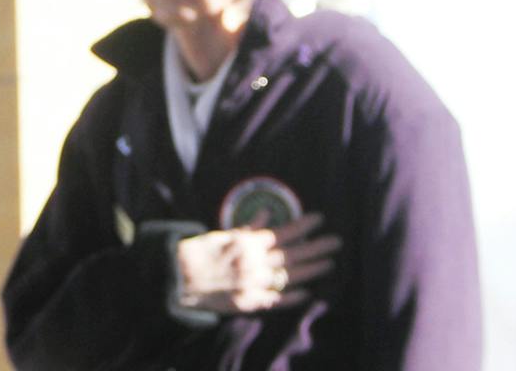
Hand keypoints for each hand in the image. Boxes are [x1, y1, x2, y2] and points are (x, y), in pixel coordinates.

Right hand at [172, 211, 339, 314]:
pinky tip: (307, 293)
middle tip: (336, 242)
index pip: (283, 232)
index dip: (303, 226)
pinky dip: (291, 297)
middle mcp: (255, 264)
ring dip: (311, 270)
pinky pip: (275, 301)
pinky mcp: (249, 302)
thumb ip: (249, 226)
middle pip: (293, 255)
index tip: (319, 219)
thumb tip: (269, 212)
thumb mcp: (224, 233)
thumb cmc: (200, 252)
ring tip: (329, 263)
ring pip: (290, 277)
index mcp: (248, 244)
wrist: (180, 279)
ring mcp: (254, 285)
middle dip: (317, 248)